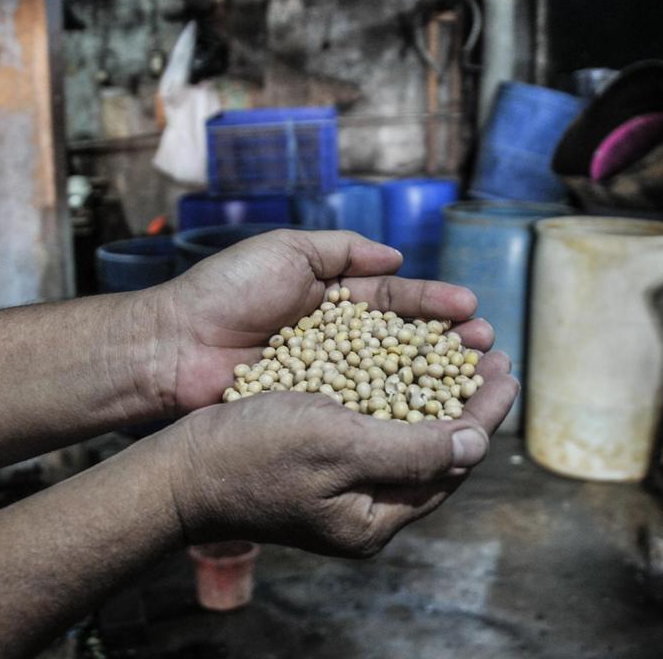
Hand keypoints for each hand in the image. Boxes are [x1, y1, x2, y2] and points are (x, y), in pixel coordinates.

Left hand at [155, 230, 494, 414]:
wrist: (174, 345)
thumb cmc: (225, 291)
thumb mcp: (286, 250)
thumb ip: (341, 250)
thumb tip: (396, 257)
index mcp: (331, 299)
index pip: (395, 300)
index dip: (434, 304)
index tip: (472, 309)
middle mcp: (335, 340)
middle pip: (403, 342)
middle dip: (447, 343)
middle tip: (487, 347)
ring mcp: (326, 379)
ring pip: (391, 379)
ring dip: (433, 378)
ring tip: (473, 377)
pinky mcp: (312, 412)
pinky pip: (361, 412)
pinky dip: (397, 411)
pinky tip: (431, 413)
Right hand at [159, 351, 518, 555]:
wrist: (178, 467)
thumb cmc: (253, 453)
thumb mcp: (339, 444)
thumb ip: (412, 448)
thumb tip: (477, 444)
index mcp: (375, 518)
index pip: (450, 462)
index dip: (484, 412)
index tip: (505, 368)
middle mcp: (365, 509)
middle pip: (436, 451)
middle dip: (467, 398)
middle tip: (494, 353)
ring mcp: (342, 488)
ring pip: (408, 436)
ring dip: (437, 391)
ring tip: (462, 350)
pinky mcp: (321, 465)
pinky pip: (375, 428)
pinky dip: (398, 394)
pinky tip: (407, 363)